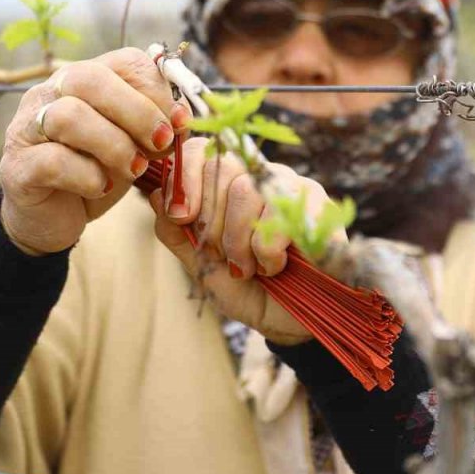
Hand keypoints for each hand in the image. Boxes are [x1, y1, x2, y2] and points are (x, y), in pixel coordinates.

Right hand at [0, 48, 190, 254]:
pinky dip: (87, 175)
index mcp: (81, 80)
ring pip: (68, 116)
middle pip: (90, 79)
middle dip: (137, 111)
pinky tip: (101, 187)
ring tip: (135, 169)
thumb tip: (183, 117)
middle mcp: (47, 94)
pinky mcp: (17, 168)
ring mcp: (26, 129)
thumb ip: (153, 127)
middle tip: (161, 143)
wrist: (48, 222)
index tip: (180, 121)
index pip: (122, 60)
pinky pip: (53, 161)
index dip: (156, 88)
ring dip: (114, 145)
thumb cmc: (95, 173)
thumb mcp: (131, 146)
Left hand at [150, 138, 345, 345]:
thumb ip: (174, 231)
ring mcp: (293, 186)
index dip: (185, 178)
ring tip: (248, 268)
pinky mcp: (320, 207)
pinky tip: (274, 267)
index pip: (203, 151)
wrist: (285, 322)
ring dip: (238, 243)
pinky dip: (267, 252)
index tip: (181, 216)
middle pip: (223, 169)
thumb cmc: (244, 289)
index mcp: (230, 181)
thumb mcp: (199, 264)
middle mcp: (261, 175)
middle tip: (222, 257)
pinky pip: (279, 217)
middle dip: (212, 223)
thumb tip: (154, 194)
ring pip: (247, 192)